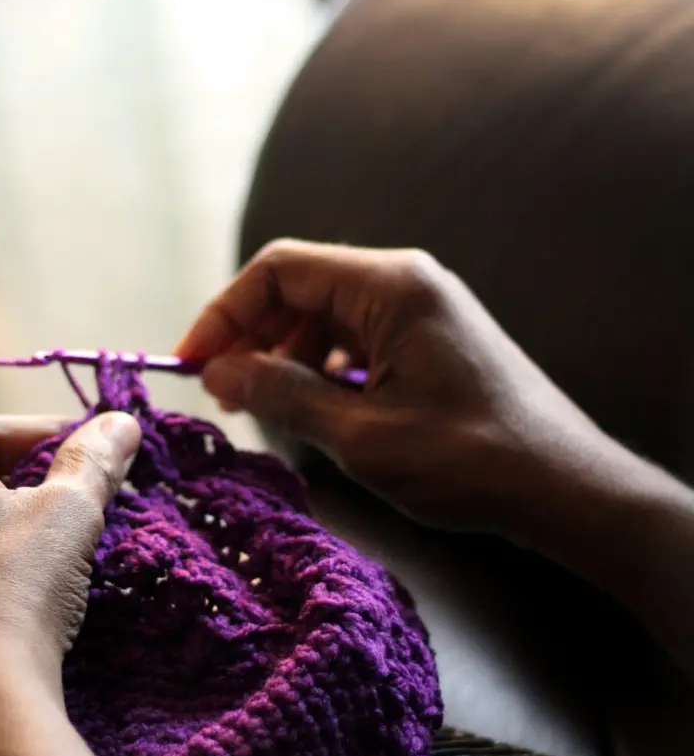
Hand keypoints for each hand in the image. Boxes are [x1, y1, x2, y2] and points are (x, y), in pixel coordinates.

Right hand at [177, 240, 613, 539]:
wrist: (563, 487)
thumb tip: (218, 372)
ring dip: (284, 356)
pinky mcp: (432, 340)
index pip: (279, 268)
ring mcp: (422, 309)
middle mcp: (407, 281)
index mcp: (390, 286)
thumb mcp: (361, 435)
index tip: (191, 364)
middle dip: (251, 336)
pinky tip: (315, 413)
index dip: (224, 312)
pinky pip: (357, 338)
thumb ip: (282, 396)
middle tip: (221, 396)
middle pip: (299, 287)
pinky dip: (322, 368)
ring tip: (262, 411)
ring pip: (325, 315)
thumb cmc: (470, 461)